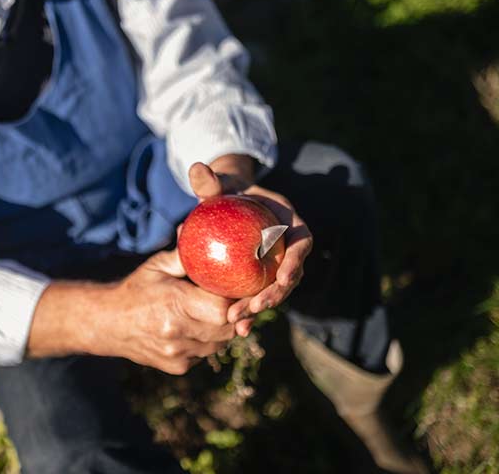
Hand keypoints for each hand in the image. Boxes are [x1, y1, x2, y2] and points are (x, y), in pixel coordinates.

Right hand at [92, 249, 236, 374]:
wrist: (109, 324)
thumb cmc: (136, 289)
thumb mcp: (156, 266)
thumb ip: (182, 255)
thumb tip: (197, 231)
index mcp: (174, 304)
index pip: (222, 308)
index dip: (234, 299)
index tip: (234, 288)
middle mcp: (177, 333)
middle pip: (227, 328)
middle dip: (233, 314)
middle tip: (230, 300)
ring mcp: (177, 353)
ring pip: (220, 344)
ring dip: (222, 329)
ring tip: (212, 312)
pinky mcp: (178, 367)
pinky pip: (206, 354)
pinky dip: (208, 341)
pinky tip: (196, 328)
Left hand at [187, 157, 312, 336]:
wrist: (224, 205)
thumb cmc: (224, 192)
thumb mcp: (216, 186)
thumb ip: (208, 181)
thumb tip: (196, 168)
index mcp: (288, 222)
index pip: (302, 242)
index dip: (297, 261)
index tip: (284, 278)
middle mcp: (288, 246)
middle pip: (290, 275)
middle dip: (276, 295)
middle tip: (255, 307)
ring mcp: (276, 264)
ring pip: (275, 291)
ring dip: (261, 308)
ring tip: (239, 323)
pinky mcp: (262, 278)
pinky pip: (258, 295)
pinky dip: (249, 312)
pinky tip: (235, 329)